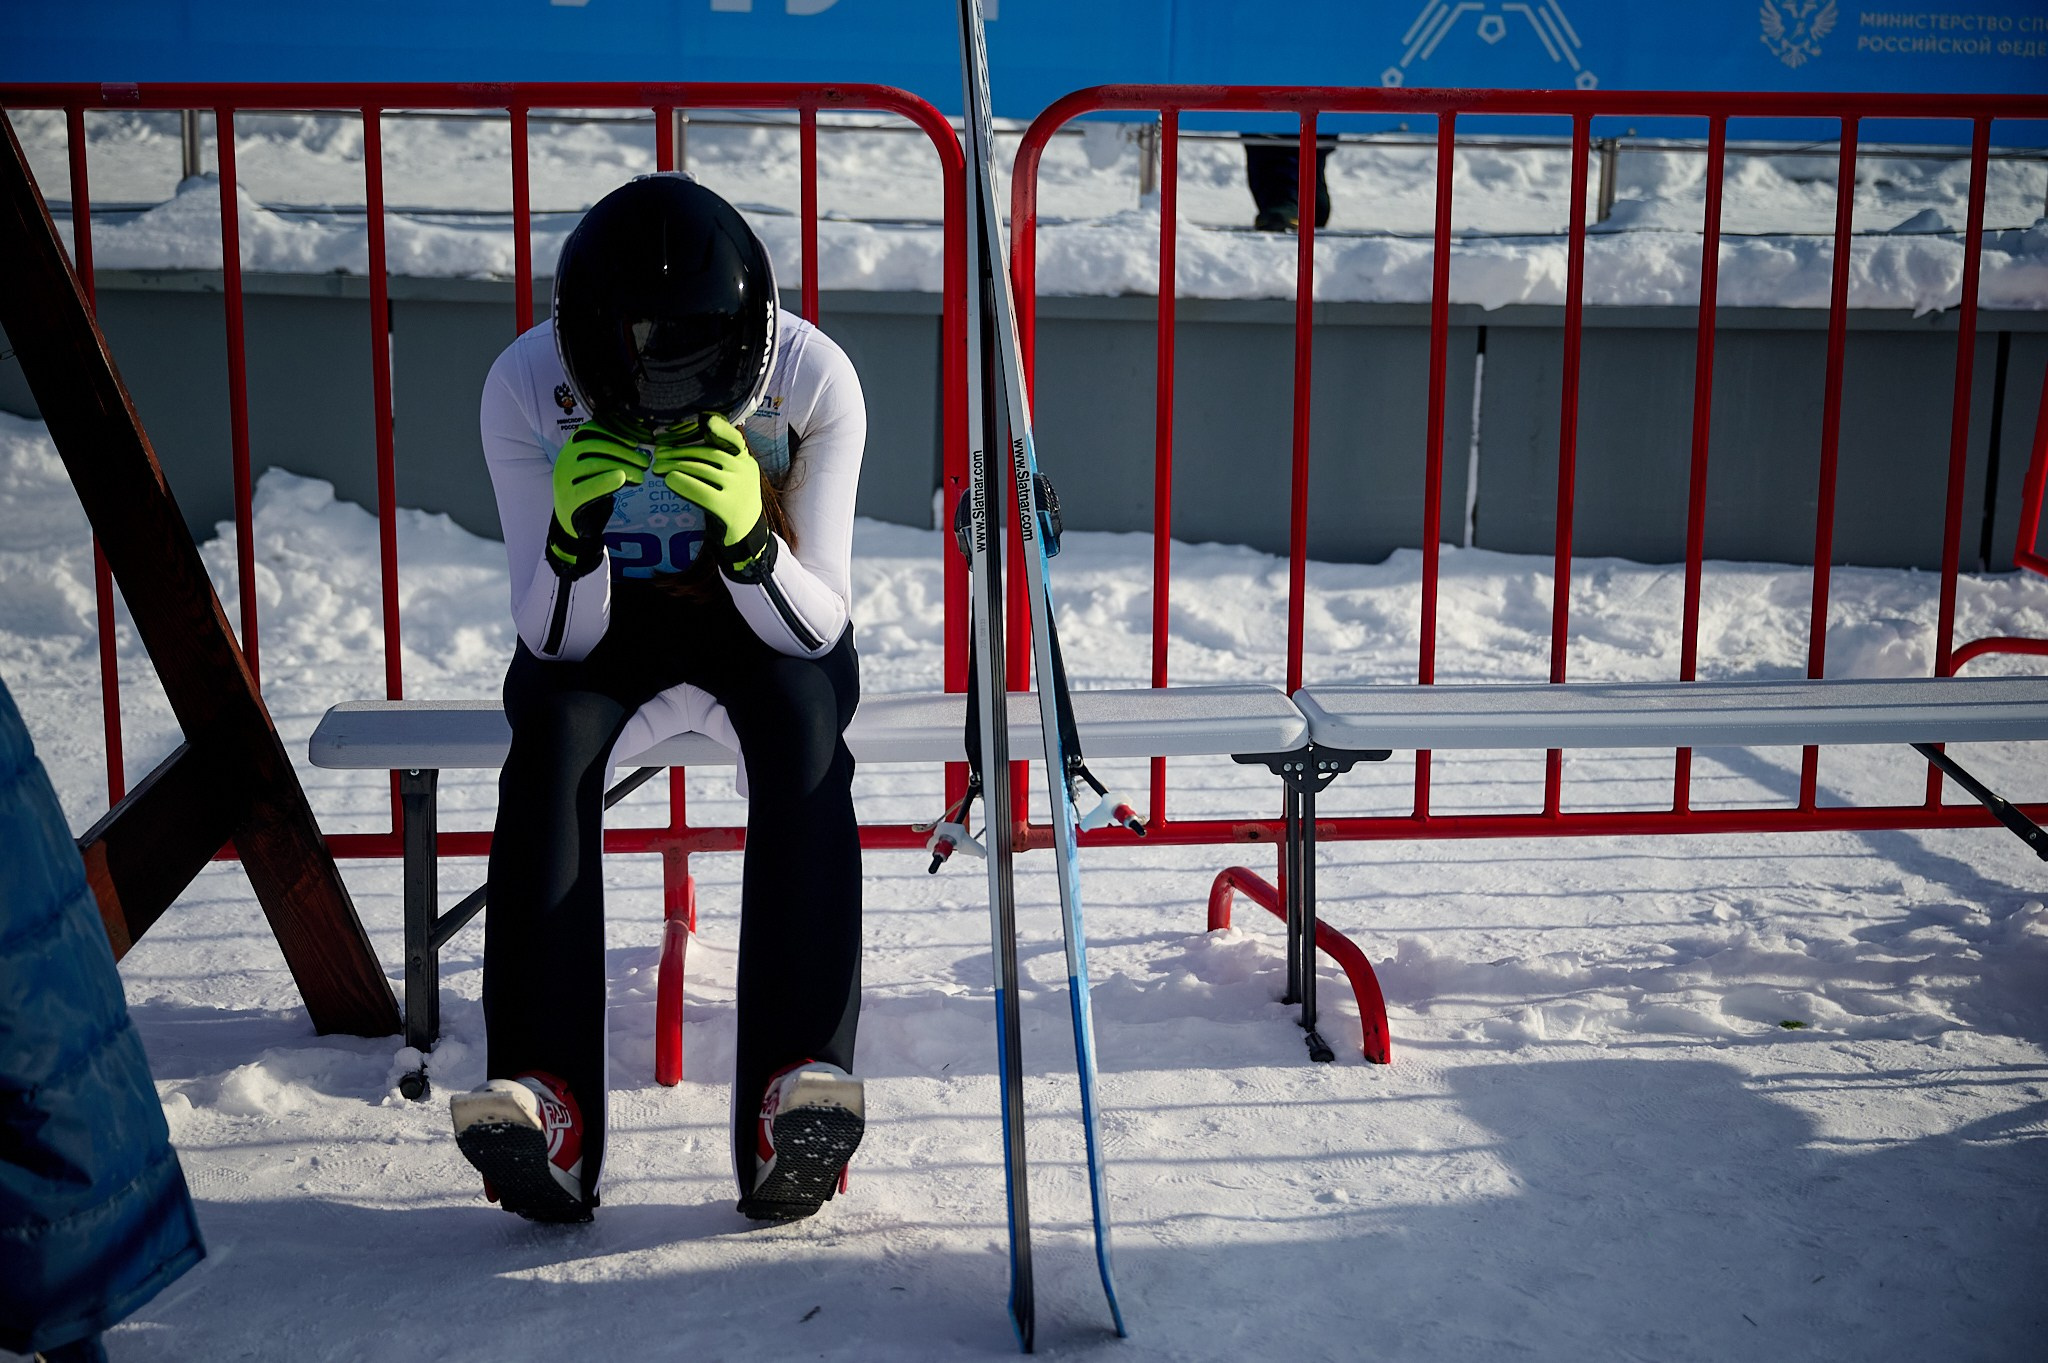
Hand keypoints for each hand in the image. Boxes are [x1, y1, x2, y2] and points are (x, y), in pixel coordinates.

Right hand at [548, 421, 648, 572]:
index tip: (635, 442)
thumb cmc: (589, 489)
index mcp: (572, 447)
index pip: (592, 431)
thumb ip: (609, 454)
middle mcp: (565, 458)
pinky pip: (588, 487)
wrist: (572, 521)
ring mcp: (564, 478)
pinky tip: (621, 479)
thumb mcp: (596, 467)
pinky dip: (605, 481)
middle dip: (624, 452)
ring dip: (622, 466)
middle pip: (597, 447)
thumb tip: (639, 444)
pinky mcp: (568, 497)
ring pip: (595, 464)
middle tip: (645, 462)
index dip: (615, 434)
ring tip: (641, 475)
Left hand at [654, 414, 765, 561]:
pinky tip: (669, 481)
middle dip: (679, 452)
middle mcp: (744, 470)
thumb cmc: (731, 500)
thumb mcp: (733, 476)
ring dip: (675, 466)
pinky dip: (682, 483)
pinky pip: (700, 491)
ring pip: (701, 469)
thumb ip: (718, 460)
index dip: (719, 428)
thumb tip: (681, 445)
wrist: (746, 535)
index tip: (705, 421)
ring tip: (658, 468)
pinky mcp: (728, 508)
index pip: (733, 438)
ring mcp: (738, 488)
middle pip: (707, 454)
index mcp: (745, 459)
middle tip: (658, 455)